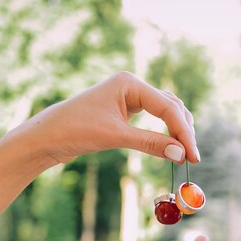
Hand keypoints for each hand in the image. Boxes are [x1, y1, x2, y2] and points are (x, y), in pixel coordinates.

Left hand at [14, 71, 198, 164]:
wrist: (47, 136)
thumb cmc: (75, 130)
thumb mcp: (116, 137)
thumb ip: (150, 143)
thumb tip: (181, 154)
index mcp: (130, 82)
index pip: (168, 107)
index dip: (184, 133)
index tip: (193, 156)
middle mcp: (132, 85)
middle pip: (172, 106)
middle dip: (183, 131)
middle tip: (192, 158)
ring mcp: (129, 97)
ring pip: (165, 112)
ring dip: (176, 131)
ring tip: (184, 154)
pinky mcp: (124, 110)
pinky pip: (153, 118)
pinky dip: (164, 132)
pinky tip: (170, 146)